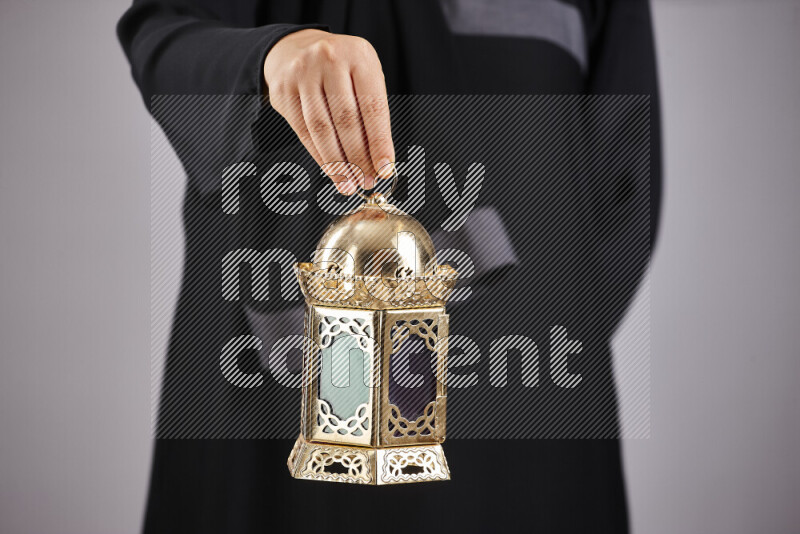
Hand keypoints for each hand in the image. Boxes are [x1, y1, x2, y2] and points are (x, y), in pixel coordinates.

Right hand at [264, 29, 394, 194]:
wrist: (296, 48)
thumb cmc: (340, 69)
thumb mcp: (364, 76)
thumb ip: (372, 112)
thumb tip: (379, 159)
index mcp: (359, 56)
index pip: (372, 107)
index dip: (380, 142)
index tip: (385, 168)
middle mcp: (330, 60)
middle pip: (346, 120)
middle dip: (358, 157)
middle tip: (366, 181)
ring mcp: (303, 74)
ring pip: (321, 129)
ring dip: (337, 163)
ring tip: (349, 183)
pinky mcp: (283, 91)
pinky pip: (303, 132)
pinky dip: (319, 156)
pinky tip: (331, 171)